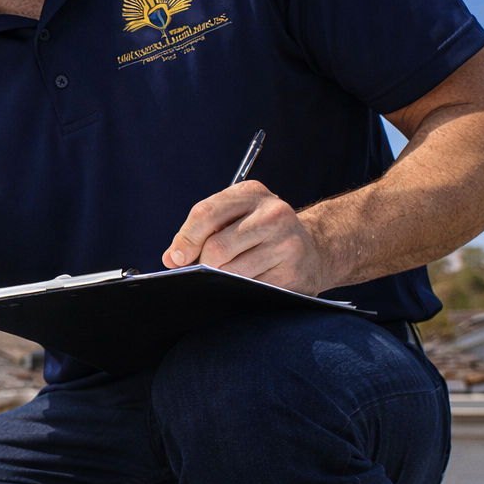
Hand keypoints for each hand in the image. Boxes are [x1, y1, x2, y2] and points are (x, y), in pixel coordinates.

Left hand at [162, 181, 329, 293]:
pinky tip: (249, 282)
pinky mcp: (294, 272)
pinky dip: (242, 290)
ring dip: (222, 279)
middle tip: (205, 270)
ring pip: (233, 271)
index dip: (185, 240)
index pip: (205, 214)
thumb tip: (171, 258)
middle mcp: (274, 213)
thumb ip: (198, 233)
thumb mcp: (232, 219)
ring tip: (229, 275)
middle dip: (204, 264)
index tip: (176, 258)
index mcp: (251, 193)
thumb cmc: (259, 233)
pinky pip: (251, 288)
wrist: (312, 248)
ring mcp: (288, 243)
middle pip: (217, 247)